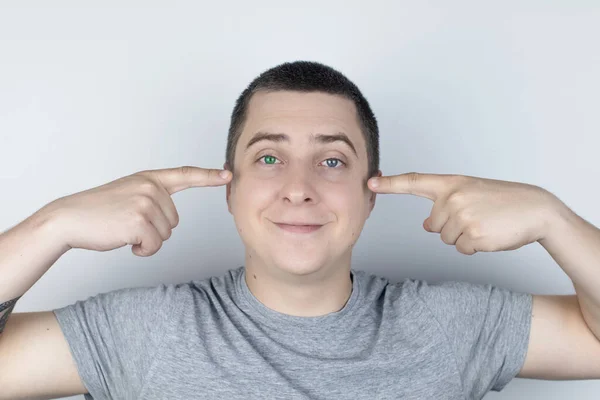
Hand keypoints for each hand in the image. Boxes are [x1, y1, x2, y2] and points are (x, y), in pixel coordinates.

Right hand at [40, 166, 231, 256]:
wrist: (69, 219)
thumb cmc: (98, 210)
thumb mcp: (128, 193)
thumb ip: (152, 197)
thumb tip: (171, 218)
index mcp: (149, 179)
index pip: (185, 175)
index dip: (208, 176)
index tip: (228, 175)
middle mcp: (150, 187)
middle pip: (174, 221)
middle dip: (154, 229)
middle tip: (128, 223)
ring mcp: (145, 203)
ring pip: (165, 234)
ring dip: (146, 240)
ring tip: (123, 229)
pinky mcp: (139, 221)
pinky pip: (154, 246)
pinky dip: (141, 250)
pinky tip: (123, 240)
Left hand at [368, 173, 563, 254]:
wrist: (536, 210)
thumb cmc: (504, 201)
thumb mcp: (471, 195)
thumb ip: (445, 206)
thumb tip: (426, 226)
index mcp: (452, 184)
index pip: (414, 182)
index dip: (390, 184)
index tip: (371, 181)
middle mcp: (453, 198)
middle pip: (434, 226)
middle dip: (452, 227)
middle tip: (477, 217)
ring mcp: (462, 216)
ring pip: (447, 239)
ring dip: (464, 237)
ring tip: (486, 224)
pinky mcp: (472, 235)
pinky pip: (461, 249)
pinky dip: (474, 247)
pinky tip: (490, 234)